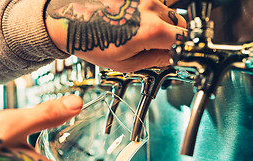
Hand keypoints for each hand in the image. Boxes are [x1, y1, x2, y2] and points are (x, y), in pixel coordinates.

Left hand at [45, 0, 186, 71]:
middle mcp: (151, 7)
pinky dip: (153, 12)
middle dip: (174, 37)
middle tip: (160, 48)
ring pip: (169, 11)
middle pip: (180, 23)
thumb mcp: (123, 63)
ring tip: (142, 33)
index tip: (180, 56)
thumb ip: (153, 60)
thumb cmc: (90, 41)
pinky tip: (136, 21)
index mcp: (150, 30)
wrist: (68, 18)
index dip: (183, 51)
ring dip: (164, 23)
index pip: (184, 41)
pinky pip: (155, 2)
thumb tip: (170, 59)